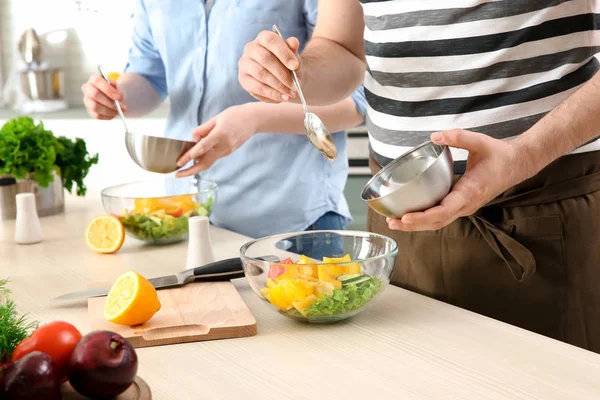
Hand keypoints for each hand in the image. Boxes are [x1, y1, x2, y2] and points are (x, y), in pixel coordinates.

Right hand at [81, 74, 126, 119]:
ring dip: (109, 111)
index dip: (108, 90)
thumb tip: (119, 98)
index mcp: (94, 79)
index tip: (118, 97)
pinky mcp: (89, 110)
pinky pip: (97, 115)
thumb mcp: (117, 86)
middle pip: (95, 94)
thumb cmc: (113, 90)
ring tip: (118, 111)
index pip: (97, 81)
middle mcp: (87, 88)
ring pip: (95, 106)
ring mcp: (87, 100)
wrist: (111, 96)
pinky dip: (107, 116)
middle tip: (121, 107)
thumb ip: (117, 89)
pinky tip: (113, 114)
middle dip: (109, 102)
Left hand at [175, 105, 257, 176]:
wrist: (253, 120)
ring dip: (195, 166)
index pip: (202, 148)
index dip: (190, 156)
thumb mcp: (216, 118)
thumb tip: (192, 138)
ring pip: (209, 162)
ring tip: (183, 166)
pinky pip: (214, 157)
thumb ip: (203, 129)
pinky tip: (196, 156)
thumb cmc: (234, 116)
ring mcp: (227, 151)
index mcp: (220, 135)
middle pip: (206, 163)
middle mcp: (224, 146)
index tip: (179, 162)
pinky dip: (203, 158)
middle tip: (177, 175)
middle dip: (190, 171)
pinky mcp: (228, 152)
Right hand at [238, 30, 300, 102]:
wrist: (283, 78)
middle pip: (265, 58)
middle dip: (282, 73)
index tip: (295, 66)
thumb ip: (292, 50)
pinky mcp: (243, 79)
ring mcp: (245, 64)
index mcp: (263, 38)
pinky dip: (273, 94)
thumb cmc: (287, 64)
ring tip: (291, 93)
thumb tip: (294, 42)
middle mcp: (251, 48)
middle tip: (295, 85)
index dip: (283, 53)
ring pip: (260, 73)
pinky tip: (284, 97)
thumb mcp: (293, 57)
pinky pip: (257, 87)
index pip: (271, 40)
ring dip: (278, 85)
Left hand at [386, 129, 532, 231]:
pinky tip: (408, 215)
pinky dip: (424, 219)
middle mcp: (466, 205)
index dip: (423, 217)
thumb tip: (435, 136)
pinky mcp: (462, 206)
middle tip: (390, 222)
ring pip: (438, 222)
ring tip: (393, 222)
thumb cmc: (499, 155)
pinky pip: (441, 217)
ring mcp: (464, 208)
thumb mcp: (480, 142)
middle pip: (436, 222)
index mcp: (469, 192)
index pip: (444, 211)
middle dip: (412, 225)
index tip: (406, 218)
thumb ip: (458, 137)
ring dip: (416, 225)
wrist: (517, 165)